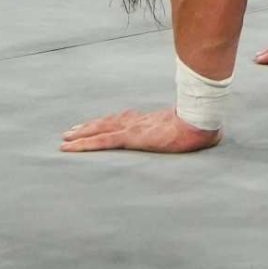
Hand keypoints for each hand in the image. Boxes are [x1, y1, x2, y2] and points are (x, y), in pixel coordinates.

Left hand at [60, 107, 220, 153]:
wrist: (198, 123)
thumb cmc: (199, 127)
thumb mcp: (189, 130)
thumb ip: (186, 132)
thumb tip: (201, 137)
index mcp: (149, 121)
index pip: (124, 121)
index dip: (108, 123)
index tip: (97, 125)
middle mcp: (137, 122)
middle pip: (107, 123)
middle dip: (89, 128)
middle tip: (71, 132)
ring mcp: (132, 129)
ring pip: (99, 131)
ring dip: (81, 135)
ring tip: (66, 139)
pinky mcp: (129, 138)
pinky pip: (101, 142)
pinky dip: (83, 145)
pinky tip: (71, 147)